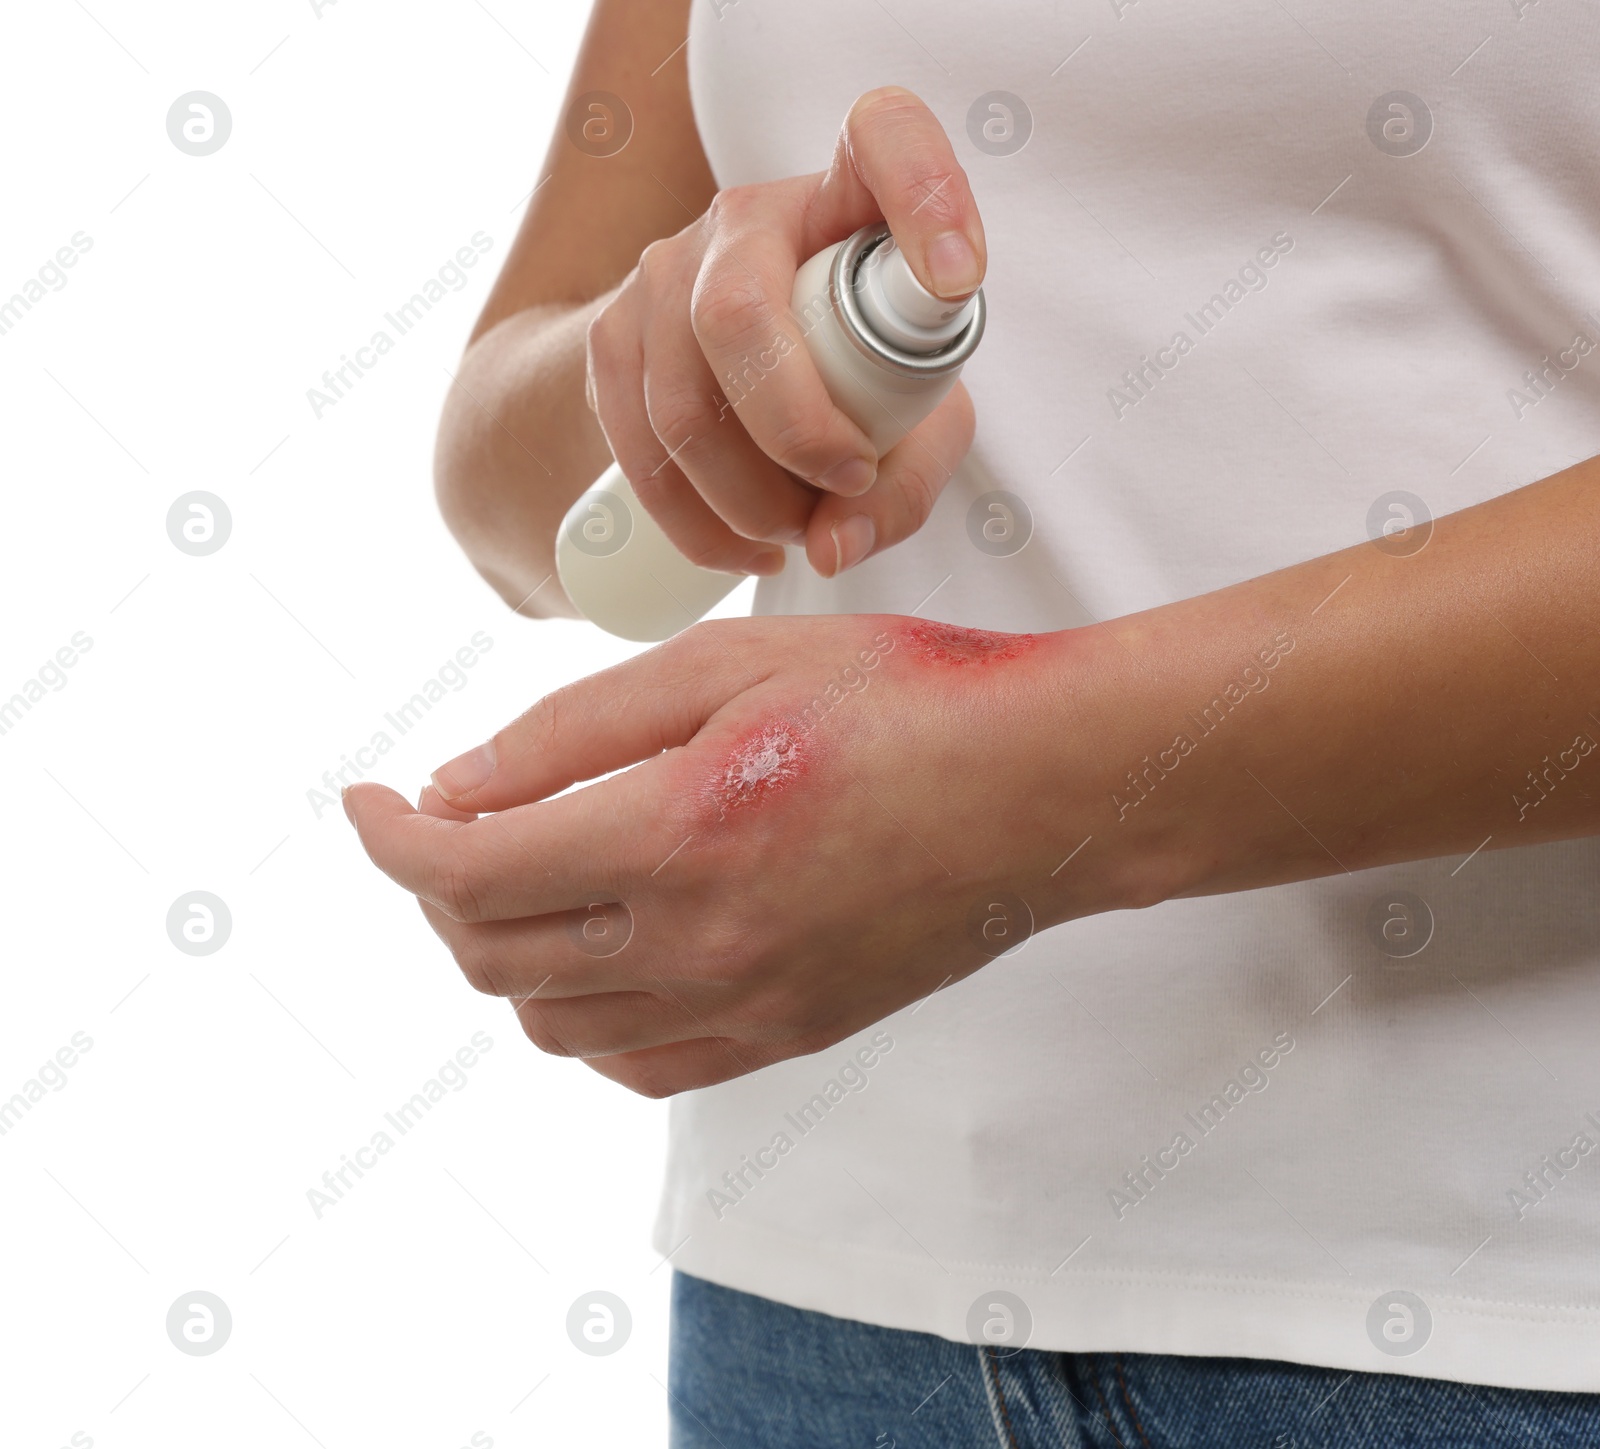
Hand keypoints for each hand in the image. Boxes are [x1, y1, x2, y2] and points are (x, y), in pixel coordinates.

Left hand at [342, 616, 1131, 1097]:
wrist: (1043, 788)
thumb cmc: (903, 696)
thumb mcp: (728, 663)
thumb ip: (573, 729)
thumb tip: (455, 786)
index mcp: (676, 836)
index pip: (468, 872)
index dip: (389, 837)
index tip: (365, 799)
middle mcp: (700, 944)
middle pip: (493, 956)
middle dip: (436, 889)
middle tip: (445, 824)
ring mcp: (746, 1005)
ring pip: (554, 1023)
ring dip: (503, 953)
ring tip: (522, 879)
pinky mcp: (787, 1033)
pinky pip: (639, 1064)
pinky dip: (586, 1017)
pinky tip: (604, 952)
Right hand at [585, 86, 985, 581]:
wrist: (712, 382)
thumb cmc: (851, 387)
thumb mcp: (913, 425)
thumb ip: (903, 484)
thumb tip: (835, 546)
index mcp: (843, 199)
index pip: (882, 138)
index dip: (922, 191)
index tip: (959, 278)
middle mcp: (745, 217)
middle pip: (739, 314)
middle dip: (797, 434)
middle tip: (846, 487)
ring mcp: (663, 272)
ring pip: (683, 405)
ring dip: (748, 500)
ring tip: (799, 531)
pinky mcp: (609, 337)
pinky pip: (640, 450)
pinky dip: (698, 525)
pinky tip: (746, 547)